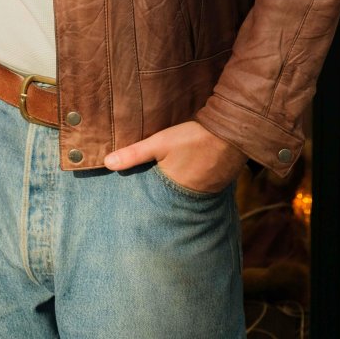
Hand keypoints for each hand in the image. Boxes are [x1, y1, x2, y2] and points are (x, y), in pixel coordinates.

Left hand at [104, 120, 246, 193]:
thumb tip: (107, 163)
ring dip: (174, 194)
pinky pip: (197, 192)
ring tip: (165, 191)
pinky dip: (190, 187)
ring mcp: (204, 195)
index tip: (129, 207)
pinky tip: (187, 179)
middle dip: (157, 201)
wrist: (232, 133)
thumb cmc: (193, 137)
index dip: (141, 204)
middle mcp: (187, 198)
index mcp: (171, 190)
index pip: (151, 203)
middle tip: (145, 203)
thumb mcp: (160, 142)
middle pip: (167, 202)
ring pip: (182, 198)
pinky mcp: (215, 188)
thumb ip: (134, 154)